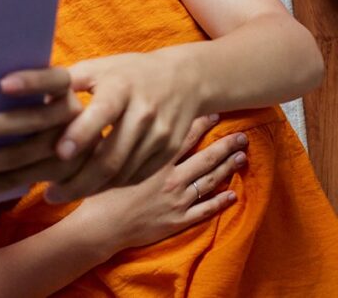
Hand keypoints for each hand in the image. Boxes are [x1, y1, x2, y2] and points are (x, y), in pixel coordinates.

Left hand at [0, 67, 83, 205]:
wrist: (104, 144)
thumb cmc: (51, 106)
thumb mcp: (48, 94)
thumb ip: (22, 91)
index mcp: (65, 90)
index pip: (52, 80)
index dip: (31, 82)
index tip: (2, 84)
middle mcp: (70, 117)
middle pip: (30, 122)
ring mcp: (70, 149)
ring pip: (19, 158)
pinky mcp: (60, 176)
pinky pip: (17, 183)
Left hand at [46, 51, 203, 202]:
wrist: (184, 79)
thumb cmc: (125, 72)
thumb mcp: (95, 68)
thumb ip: (61, 82)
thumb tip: (12, 89)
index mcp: (121, 88)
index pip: (102, 112)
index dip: (82, 132)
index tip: (60, 151)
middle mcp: (144, 113)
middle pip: (112, 156)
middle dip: (78, 180)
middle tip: (47, 193)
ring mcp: (160, 136)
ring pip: (122, 173)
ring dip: (88, 188)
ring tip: (57, 193)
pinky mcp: (167, 153)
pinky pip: (134, 178)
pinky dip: (108, 187)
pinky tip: (85, 189)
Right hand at [66, 114, 246, 252]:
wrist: (101, 228)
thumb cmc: (100, 193)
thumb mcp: (106, 160)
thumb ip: (118, 141)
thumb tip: (121, 120)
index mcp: (154, 163)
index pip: (183, 138)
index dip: (201, 125)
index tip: (216, 114)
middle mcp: (171, 180)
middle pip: (205, 159)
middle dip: (225, 146)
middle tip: (242, 136)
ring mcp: (178, 201)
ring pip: (209, 181)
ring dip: (227, 169)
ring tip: (242, 157)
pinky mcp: (178, 220)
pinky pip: (205, 210)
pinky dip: (220, 202)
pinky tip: (232, 195)